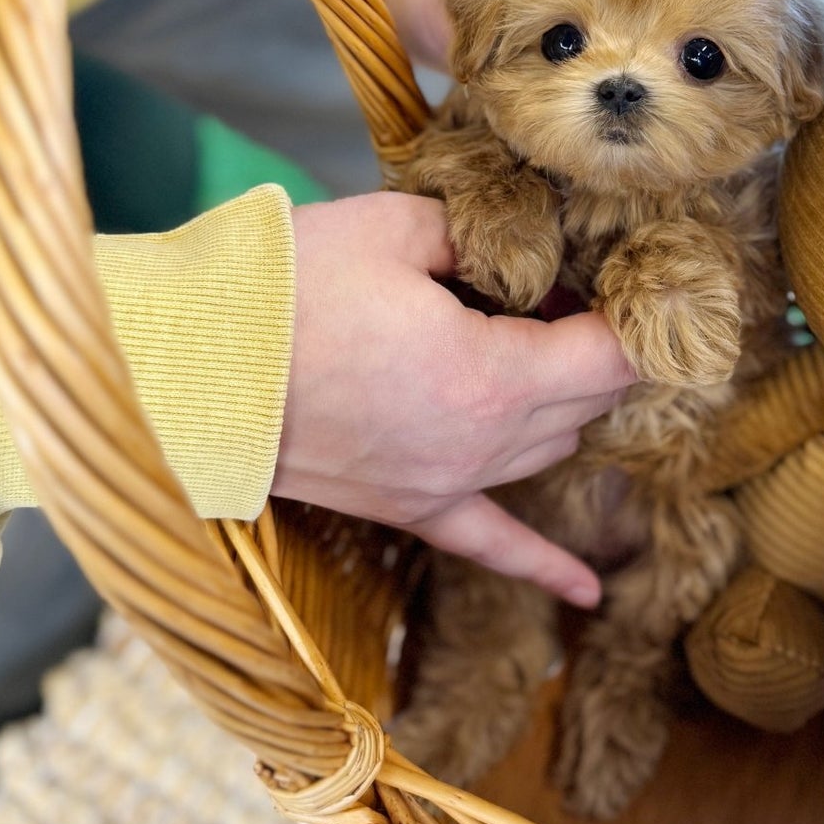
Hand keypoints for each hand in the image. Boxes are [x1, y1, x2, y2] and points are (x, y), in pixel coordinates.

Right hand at [274, 193, 633, 605]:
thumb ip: (480, 239)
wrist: (184, 370)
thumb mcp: (396, 228)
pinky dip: (544, 565)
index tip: (639, 280)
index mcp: (492, 377)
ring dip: (561, 401)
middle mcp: (482, 446)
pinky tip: (587, 594)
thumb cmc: (284, 292)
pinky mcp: (406, 505)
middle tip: (573, 289)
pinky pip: (491, 543)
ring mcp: (445, 484)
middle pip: (587, 401)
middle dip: (596, 346)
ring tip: (545, 343)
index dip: (635, 315)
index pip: (610, 355)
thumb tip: (525, 249)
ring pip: (548, 448)